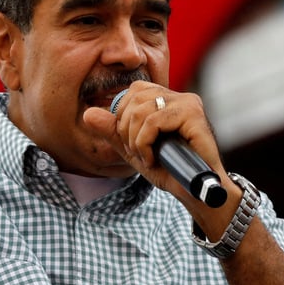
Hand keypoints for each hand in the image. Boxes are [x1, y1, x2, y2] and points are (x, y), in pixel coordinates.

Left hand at [83, 81, 227, 204]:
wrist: (195, 192)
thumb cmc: (169, 170)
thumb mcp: (133, 150)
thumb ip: (112, 131)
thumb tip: (88, 114)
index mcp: (167, 100)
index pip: (133, 92)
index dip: (123, 118)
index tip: (132, 145)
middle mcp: (179, 97)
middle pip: (134, 99)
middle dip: (126, 131)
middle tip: (138, 153)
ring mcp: (188, 104)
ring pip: (141, 110)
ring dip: (136, 140)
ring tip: (147, 157)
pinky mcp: (193, 115)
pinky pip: (154, 122)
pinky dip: (145, 143)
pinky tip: (153, 159)